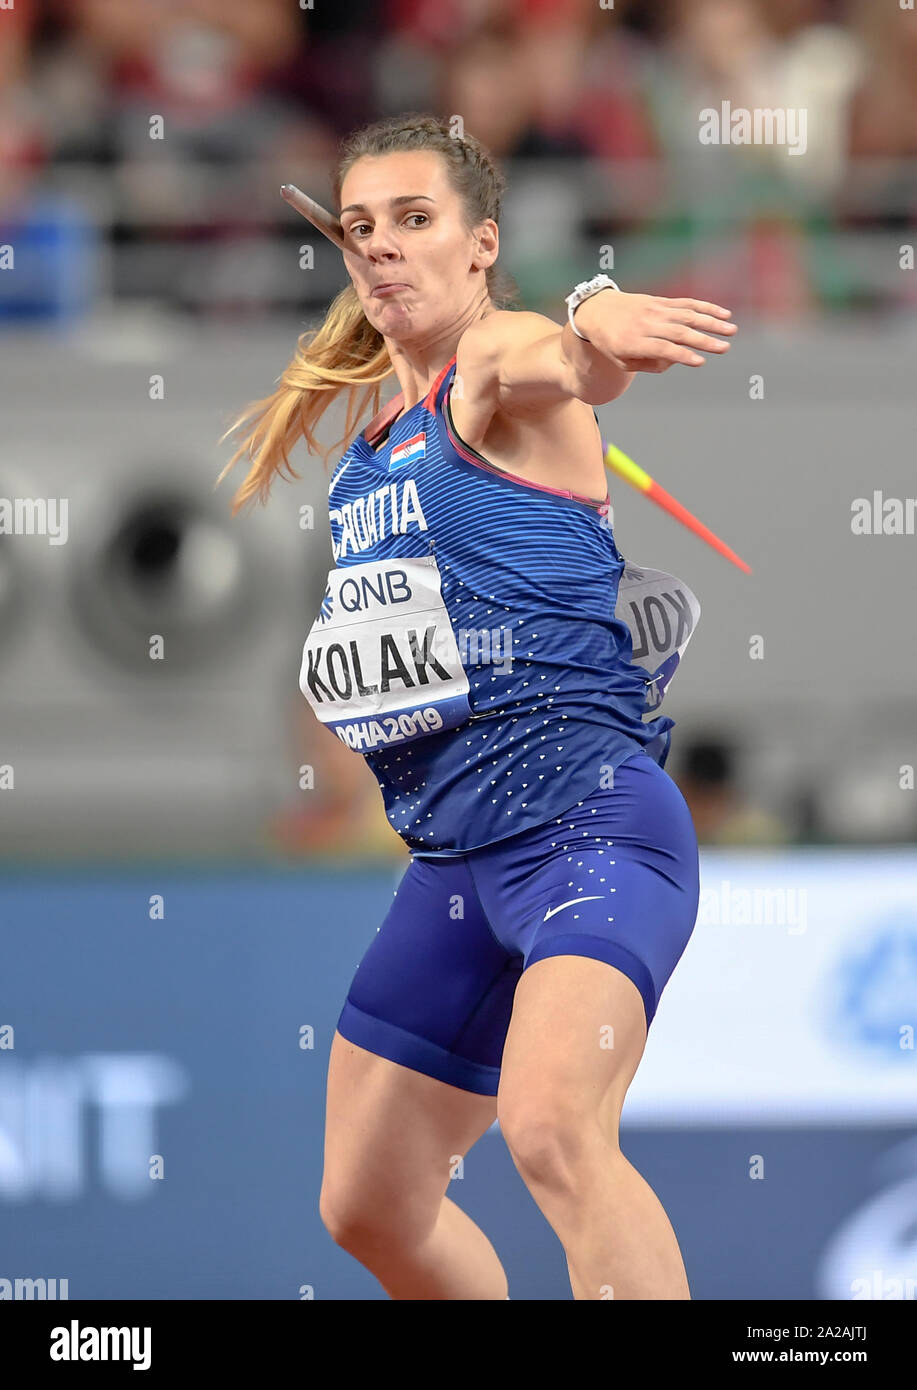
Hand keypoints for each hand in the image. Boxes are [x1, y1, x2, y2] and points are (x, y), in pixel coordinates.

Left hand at [572, 290, 736, 372]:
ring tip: (731, 330)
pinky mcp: (660, 301)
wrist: (597, 310)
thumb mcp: (622, 362)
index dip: (681, 355)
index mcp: (633, 343)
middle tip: (725, 348)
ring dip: (711, 322)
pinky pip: (685, 303)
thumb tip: (678, 359)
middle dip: (704, 340)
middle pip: (679, 332)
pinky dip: (705, 307)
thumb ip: (650, 364)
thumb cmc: (611, 343)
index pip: (662, 349)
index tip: (700, 362)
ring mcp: (654, 310)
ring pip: (686, 315)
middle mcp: (645, 324)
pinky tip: (722, 313)